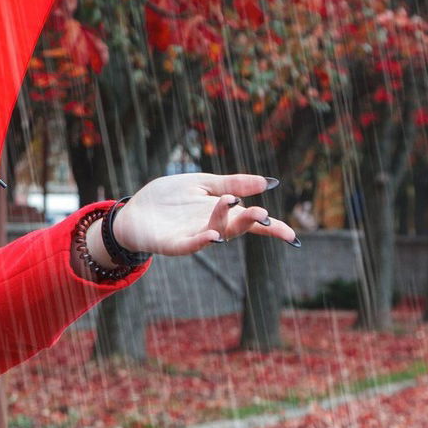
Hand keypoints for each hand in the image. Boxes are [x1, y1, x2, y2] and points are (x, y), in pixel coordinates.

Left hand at [100, 172, 298, 257]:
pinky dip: (200, 242)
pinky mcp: (172, 244)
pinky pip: (189, 246)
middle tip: (262, 213)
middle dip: (250, 221)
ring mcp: (192, 236)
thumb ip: (233, 184)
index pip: (250, 220)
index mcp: (221, 212)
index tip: (292, 236)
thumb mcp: (203, 184)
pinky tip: (211, 235)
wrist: (135, 210)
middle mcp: (210, 226)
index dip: (271, 228)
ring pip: (215, 234)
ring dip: (226, 224)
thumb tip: (269, 182)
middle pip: (236, 227)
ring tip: (235, 209)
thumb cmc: (168, 198)